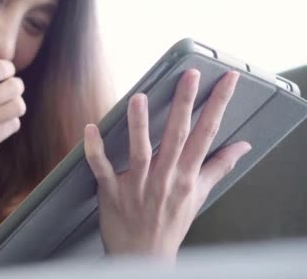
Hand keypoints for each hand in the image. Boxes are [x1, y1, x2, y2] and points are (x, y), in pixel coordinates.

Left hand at [84, 70, 251, 260]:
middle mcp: (165, 177)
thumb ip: (218, 167)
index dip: (217, 105)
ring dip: (139, 124)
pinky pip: (102, 167)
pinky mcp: (112, 190)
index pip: (206, 134)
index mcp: (187, 176)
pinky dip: (95, 150)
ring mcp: (137, 184)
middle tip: (188, 76)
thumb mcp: (199, 195)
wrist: (144, 256)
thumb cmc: (170, 224)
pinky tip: (91, 129)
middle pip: (176, 136)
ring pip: (140, 150)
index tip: (225, 81)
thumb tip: (241, 146)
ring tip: (140, 97)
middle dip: (184, 104)